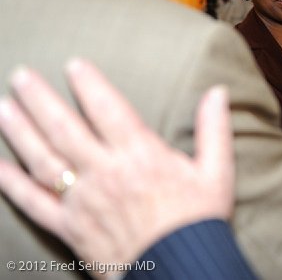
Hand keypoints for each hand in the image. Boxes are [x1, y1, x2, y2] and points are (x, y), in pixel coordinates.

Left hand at [0, 59, 233, 268]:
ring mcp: (83, 201)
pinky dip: (11, 184)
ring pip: (43, 159)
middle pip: (65, 128)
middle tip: (20, 76)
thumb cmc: (199, 221)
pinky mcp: (70, 228)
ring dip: (19, 132)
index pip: (107, 109)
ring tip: (3, 108)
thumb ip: (213, 128)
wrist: (180, 270)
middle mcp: (105, 172)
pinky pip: (33, 203)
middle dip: (40, 100)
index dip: (89, 84)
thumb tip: (218, 92)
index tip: (73, 64)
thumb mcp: (217, 172)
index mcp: (141, 154)